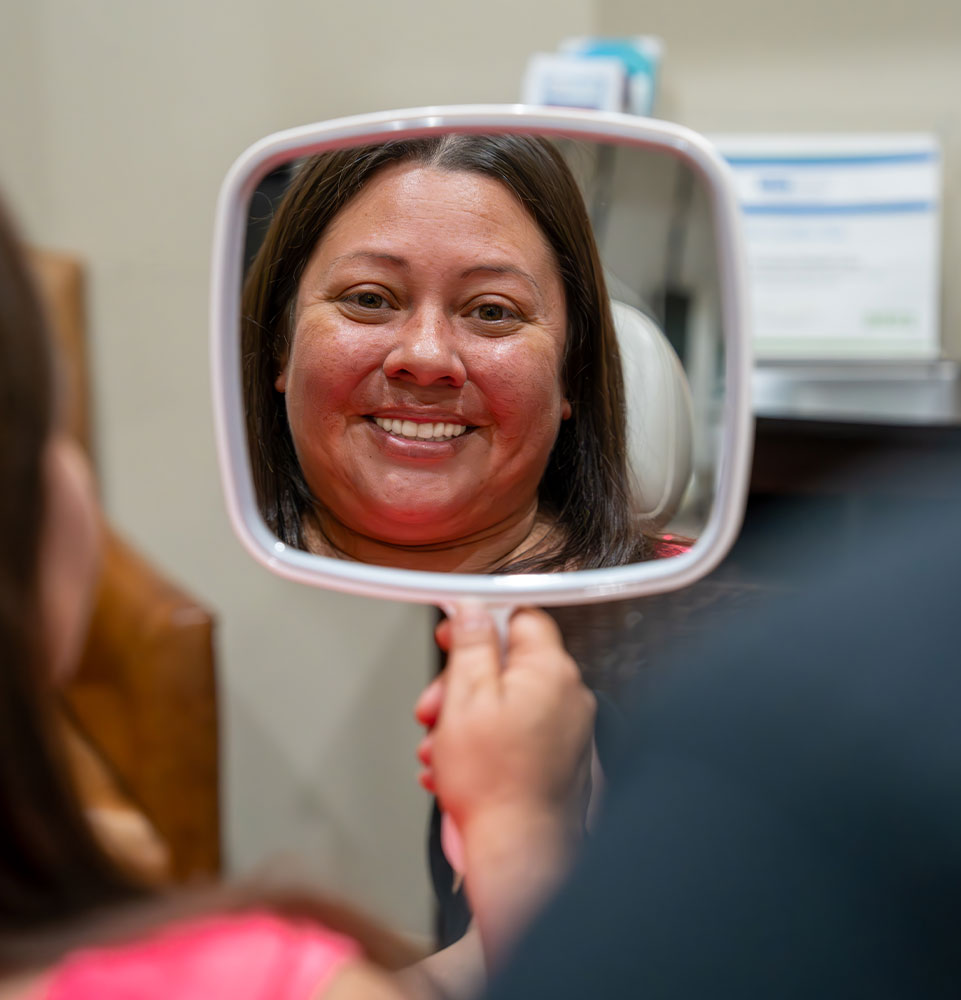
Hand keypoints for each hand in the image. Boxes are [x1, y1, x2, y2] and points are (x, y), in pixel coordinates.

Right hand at [419, 604, 594, 842]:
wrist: (516, 851)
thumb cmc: (495, 786)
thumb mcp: (465, 699)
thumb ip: (470, 646)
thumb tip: (473, 611)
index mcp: (550, 671)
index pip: (520, 617)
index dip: (481, 621)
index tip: (455, 632)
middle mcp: (567, 695)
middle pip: (508, 662)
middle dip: (462, 681)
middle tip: (435, 705)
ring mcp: (566, 728)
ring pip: (506, 700)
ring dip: (465, 716)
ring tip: (440, 745)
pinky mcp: (558, 756)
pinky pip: (516, 730)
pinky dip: (484, 740)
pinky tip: (458, 763)